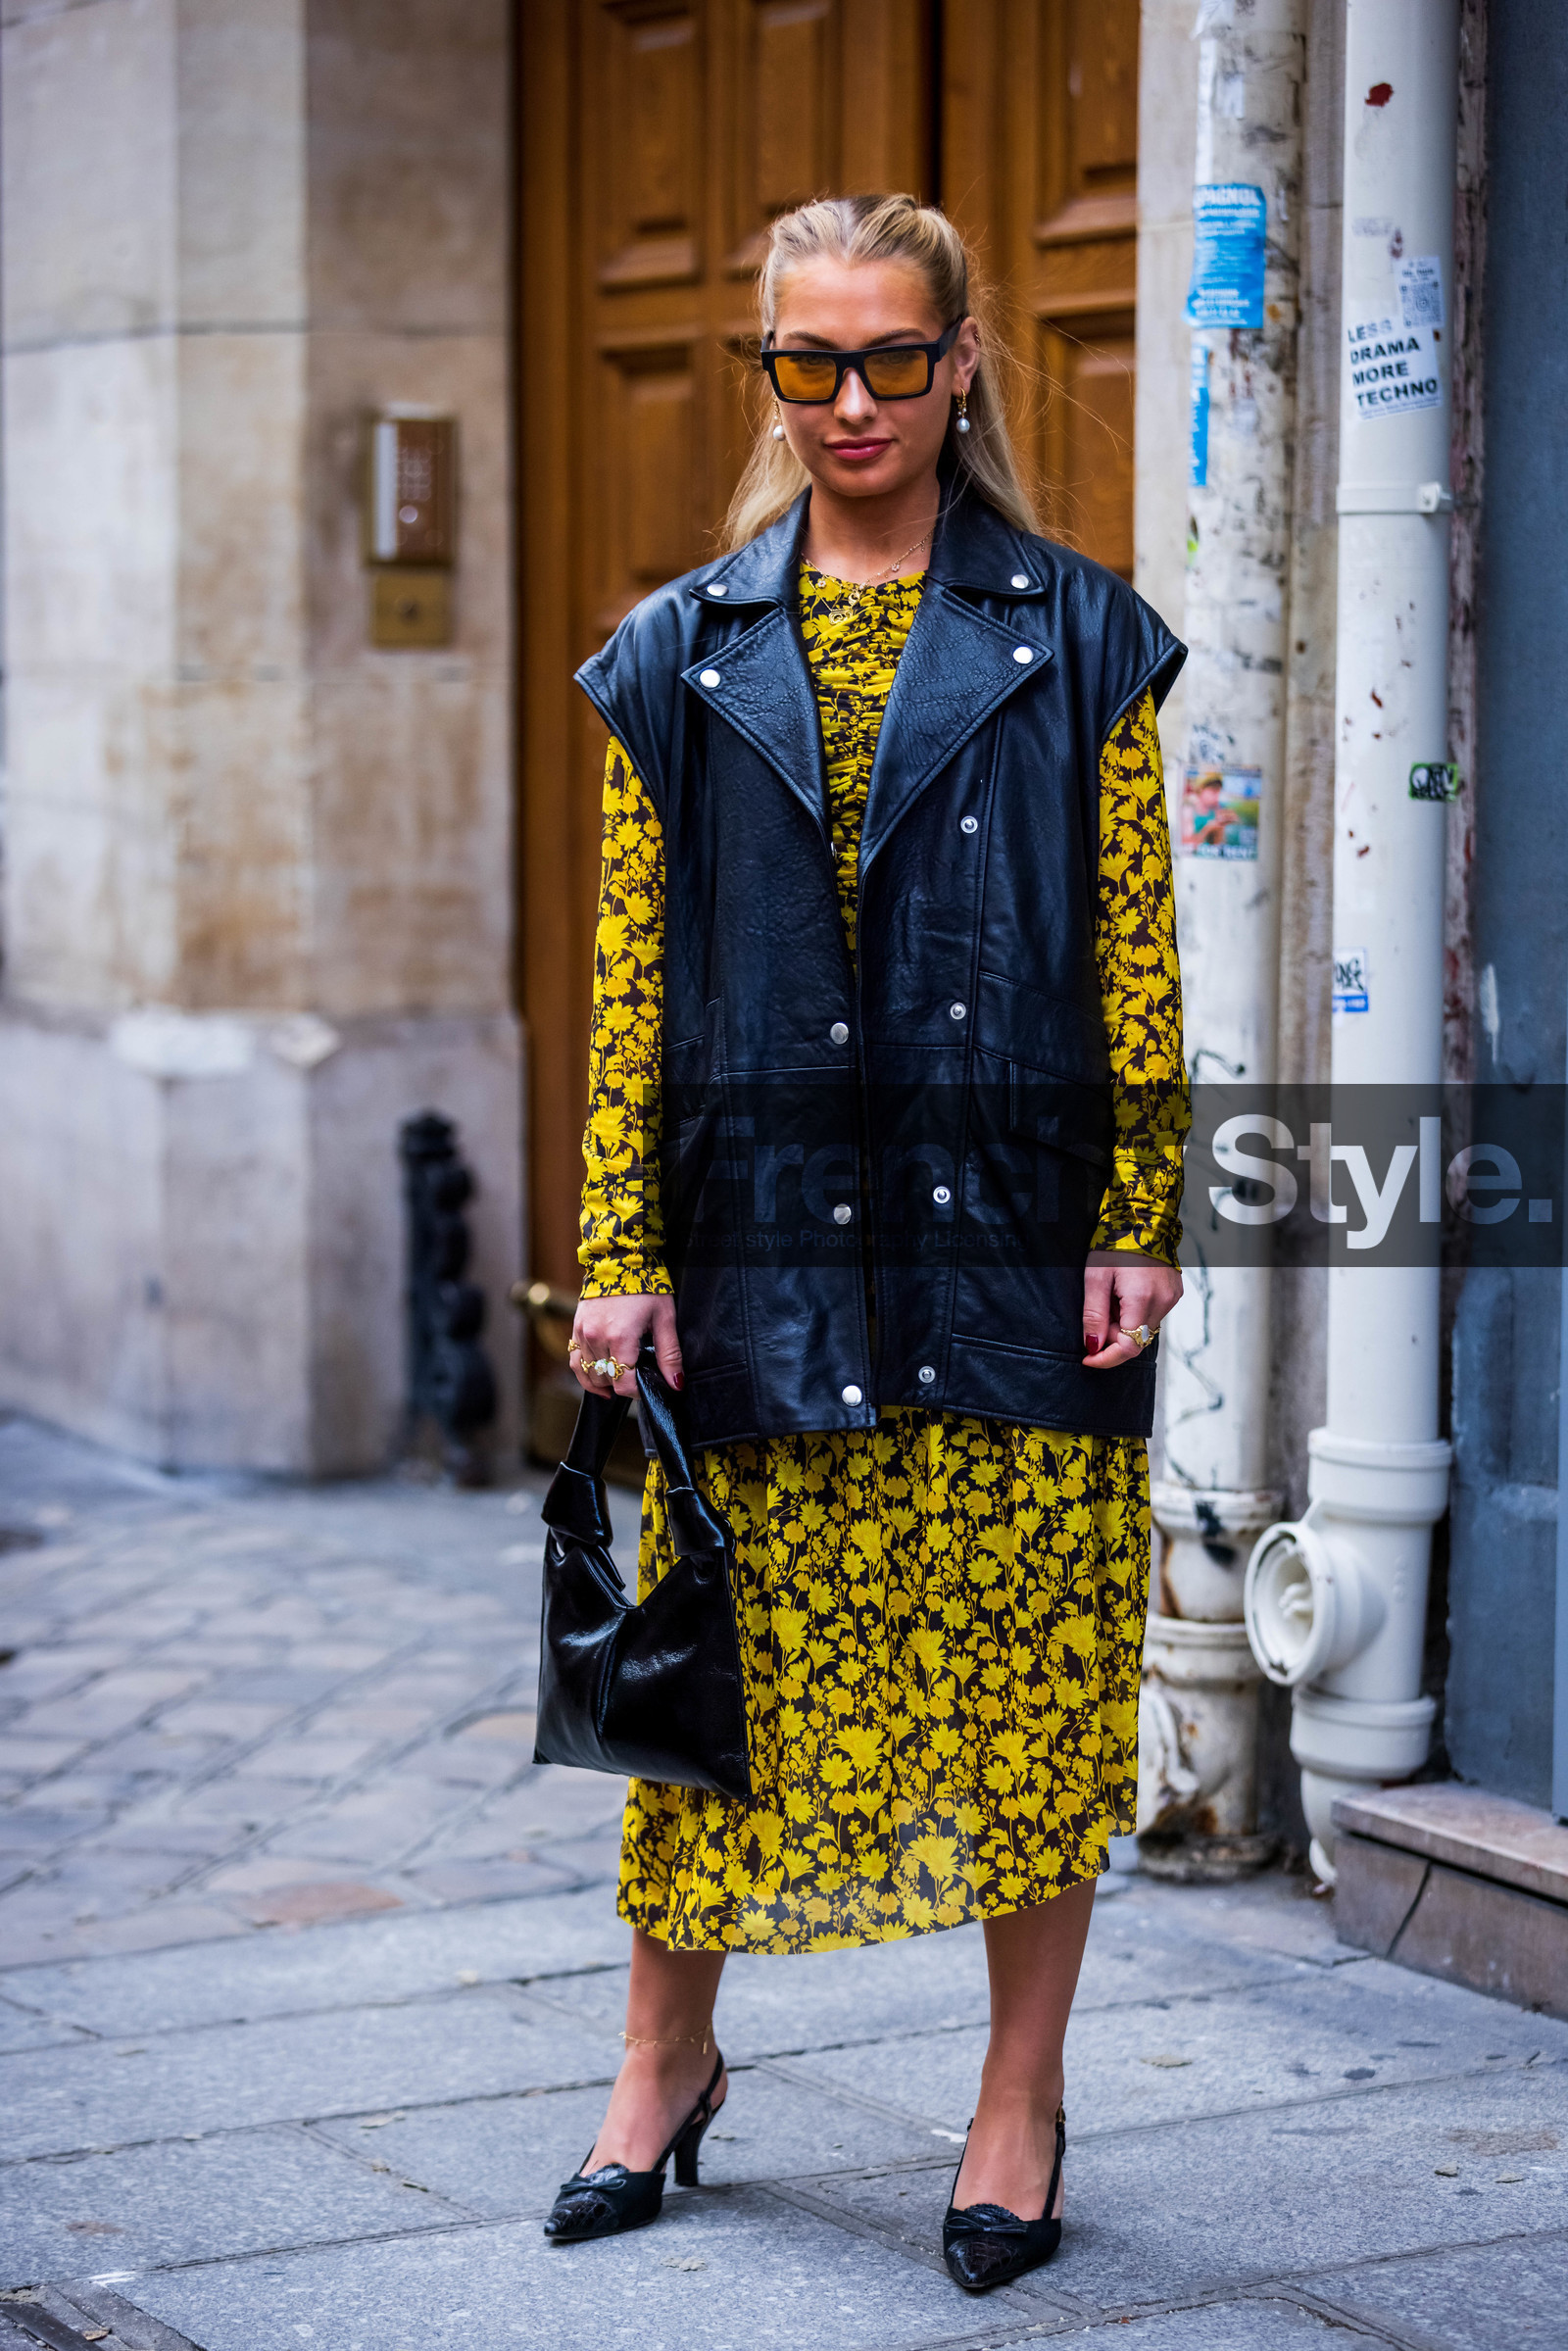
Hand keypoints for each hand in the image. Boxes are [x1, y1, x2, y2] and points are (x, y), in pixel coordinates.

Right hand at [570, 1293, 681, 1398]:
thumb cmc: (646, 1285)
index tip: (648, 1386)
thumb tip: (676, 1384)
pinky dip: (585, 1374)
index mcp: (620, 1337)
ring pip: (589, 1374)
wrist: (619, 1258)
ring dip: (605, 1381)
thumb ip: (669, 1354)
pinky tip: (598, 1381)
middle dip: (623, 1384)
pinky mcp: (576, 1328)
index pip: (623, 1383)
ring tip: (620, 1380)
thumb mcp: (664, 1318)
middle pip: (607, 1380)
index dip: (637, 1392)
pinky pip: (575, 1362)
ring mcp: (583, 1333)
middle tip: (639, 1377)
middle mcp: (596, 1337)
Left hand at [1082, 1250, 1181, 1371]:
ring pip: (1144, 1328)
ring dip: (1124, 1324)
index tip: (1088, 1357)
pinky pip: (1153, 1315)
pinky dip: (1136, 1313)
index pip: (1128, 1347)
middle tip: (1098, 1312)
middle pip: (1136, 1339)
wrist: (1141, 1217)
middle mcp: (1163, 1302)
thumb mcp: (1095, 1278)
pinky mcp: (1174, 1293)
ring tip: (1112, 1298)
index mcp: (1143, 1300)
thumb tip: (1093, 1346)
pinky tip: (1126, 1294)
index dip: (1106, 1358)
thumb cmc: (1114, 1244)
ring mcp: (1172, 1298)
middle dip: (1112, 1336)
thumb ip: (1094, 1315)